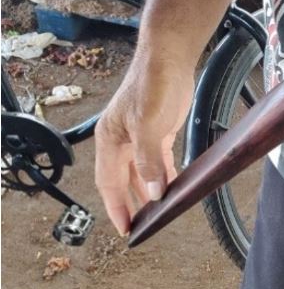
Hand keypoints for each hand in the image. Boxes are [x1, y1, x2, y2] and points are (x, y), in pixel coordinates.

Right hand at [94, 56, 193, 235]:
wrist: (169, 59)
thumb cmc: (152, 86)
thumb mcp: (148, 125)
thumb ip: (148, 160)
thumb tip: (152, 192)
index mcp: (109, 141)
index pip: (108, 183)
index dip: (116, 207)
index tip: (125, 229)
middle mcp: (121, 141)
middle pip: (122, 181)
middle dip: (130, 204)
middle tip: (141, 226)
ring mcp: (139, 136)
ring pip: (140, 172)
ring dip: (147, 191)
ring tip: (156, 213)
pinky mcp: (158, 131)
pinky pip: (157, 161)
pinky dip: (162, 175)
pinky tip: (170, 187)